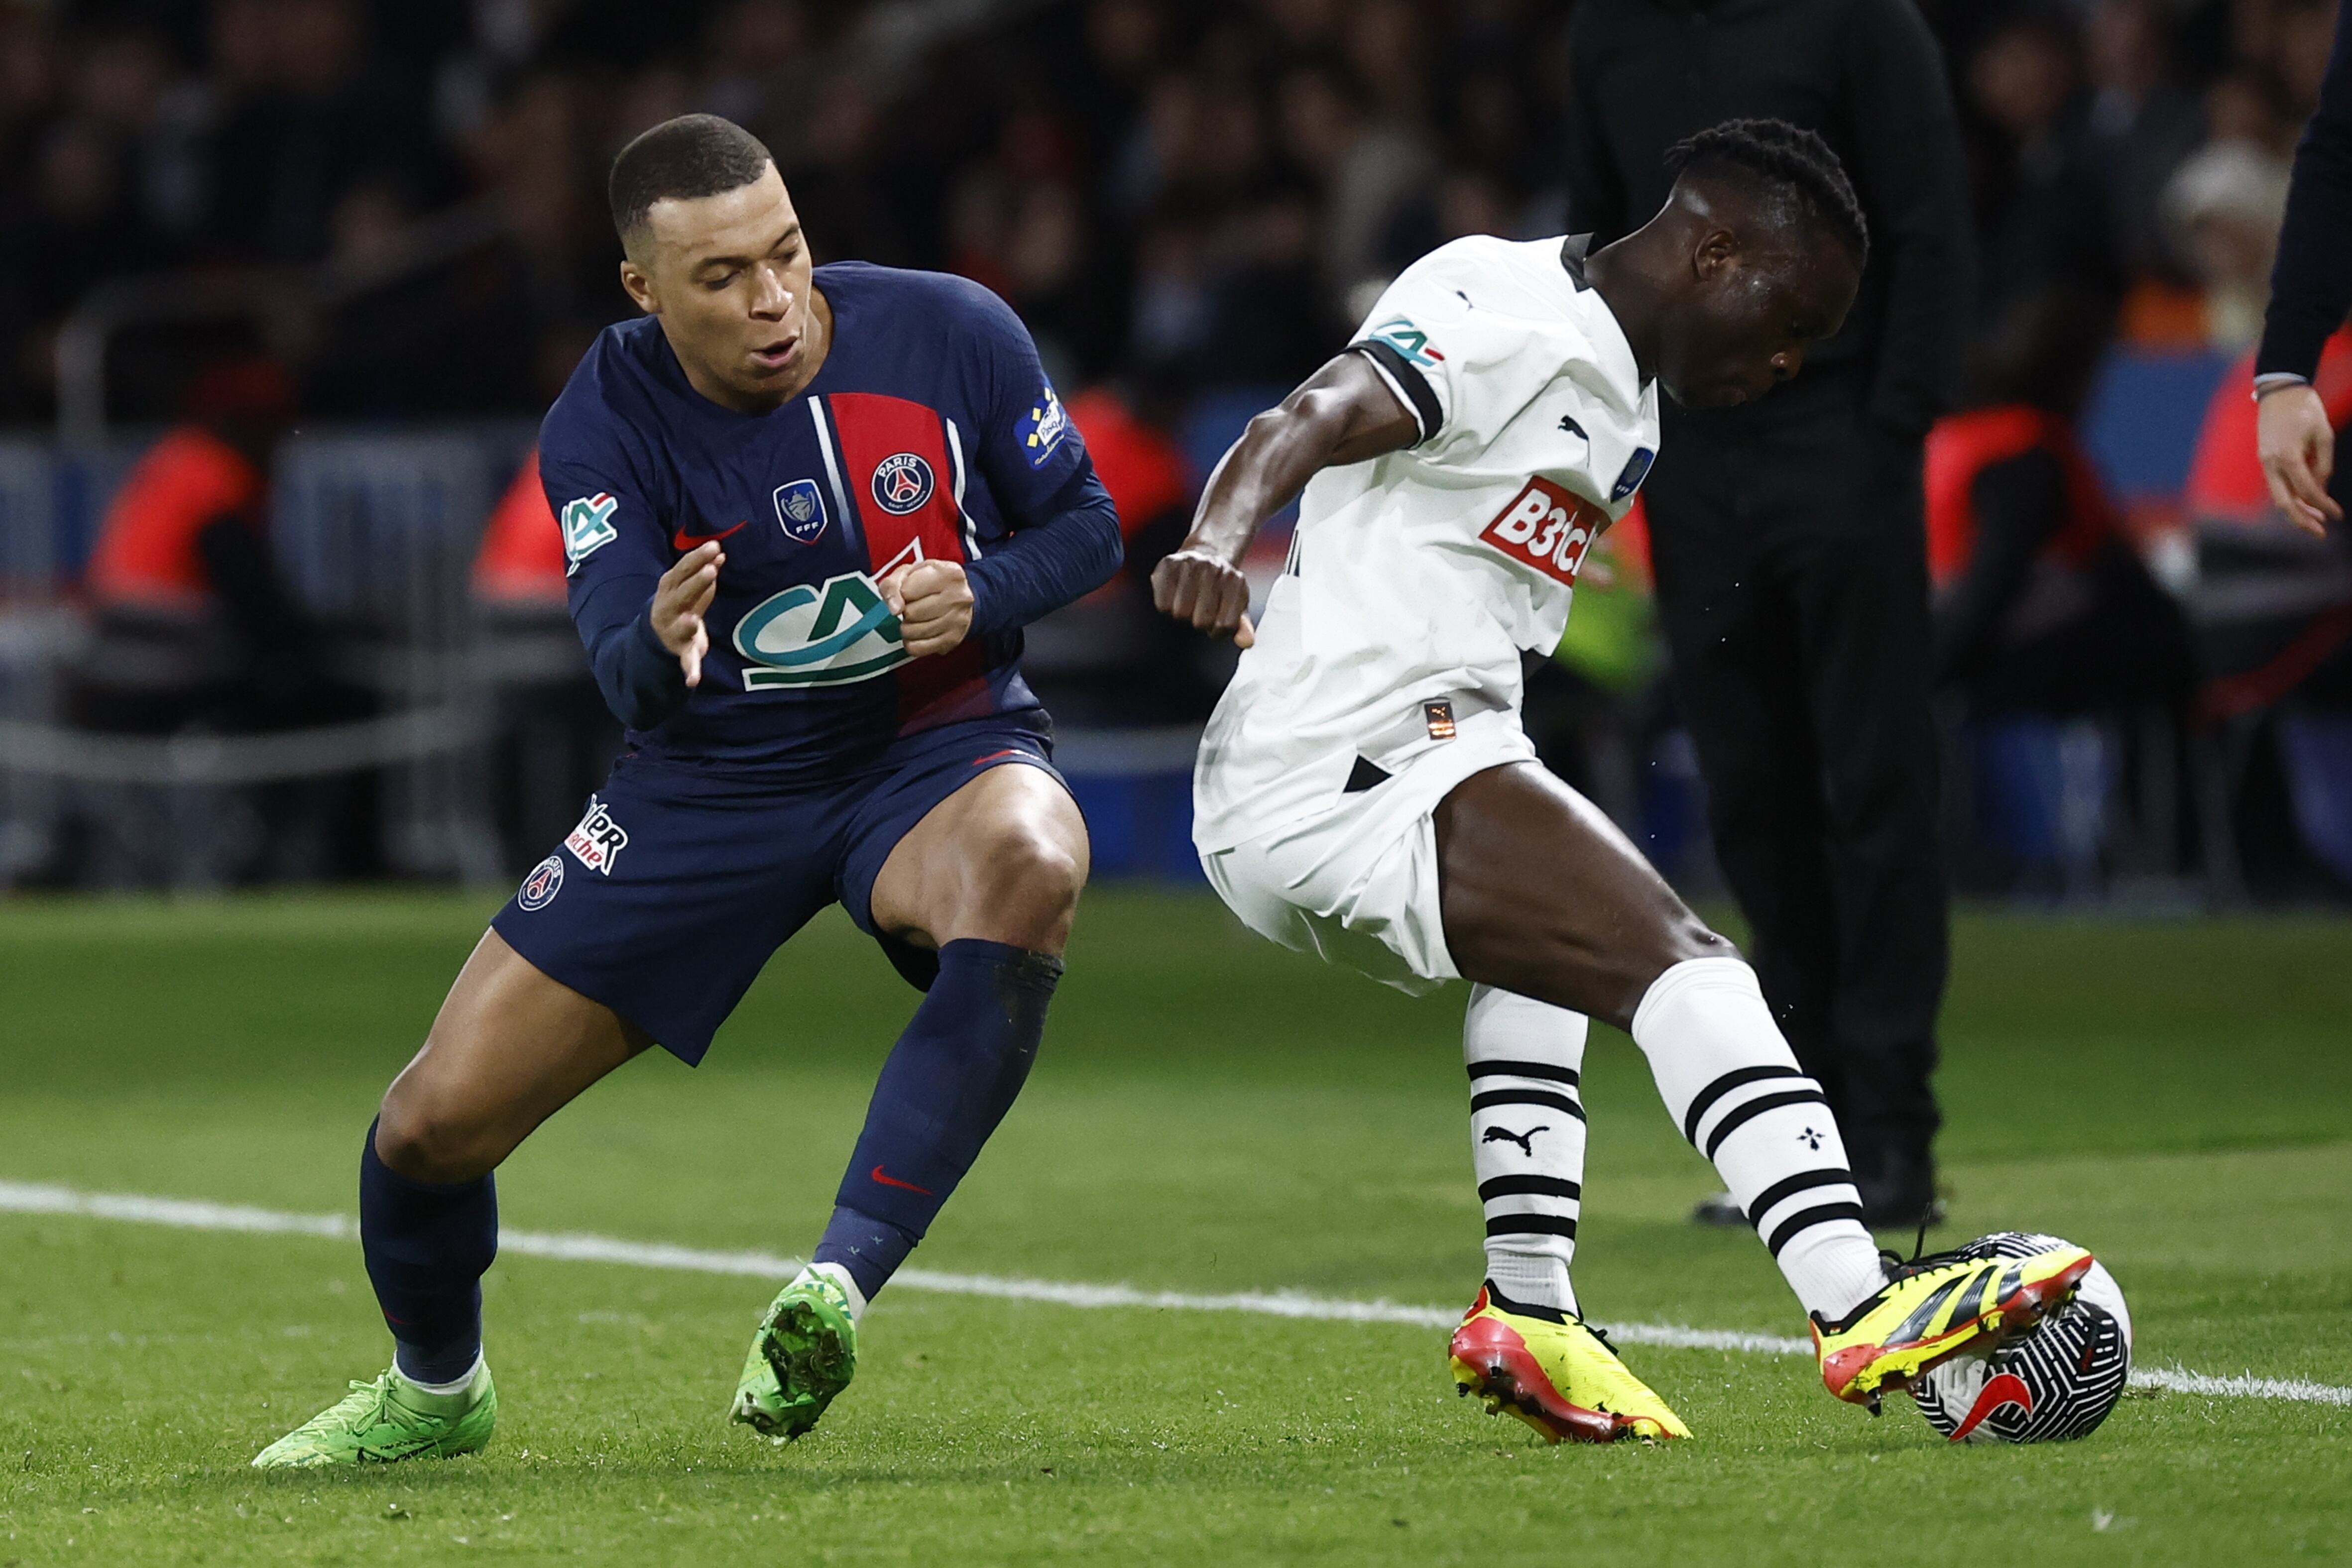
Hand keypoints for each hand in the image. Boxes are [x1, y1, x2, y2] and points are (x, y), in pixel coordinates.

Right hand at [653, 540, 722, 686]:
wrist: (656, 636)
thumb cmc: (678, 605)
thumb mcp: (687, 588)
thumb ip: (703, 572)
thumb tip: (719, 553)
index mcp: (670, 589)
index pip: (683, 570)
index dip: (697, 558)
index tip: (714, 547)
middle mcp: (669, 609)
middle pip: (682, 594)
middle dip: (695, 583)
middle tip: (711, 571)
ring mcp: (674, 631)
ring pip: (682, 626)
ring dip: (687, 624)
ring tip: (693, 621)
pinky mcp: (682, 652)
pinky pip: (686, 662)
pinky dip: (691, 671)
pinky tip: (693, 681)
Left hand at [881, 558, 973, 656]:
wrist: (958, 597)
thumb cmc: (931, 583)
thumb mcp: (910, 572)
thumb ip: (892, 585)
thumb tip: (894, 608)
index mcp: (948, 574)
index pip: (907, 591)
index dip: (902, 594)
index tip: (909, 592)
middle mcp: (958, 597)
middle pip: (912, 613)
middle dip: (905, 612)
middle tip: (913, 607)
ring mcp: (958, 620)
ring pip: (914, 632)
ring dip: (907, 628)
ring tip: (915, 619)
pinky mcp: (953, 640)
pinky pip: (918, 648)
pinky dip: (912, 643)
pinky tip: (917, 634)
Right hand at [1150, 547, 1255, 648]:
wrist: (1204, 554)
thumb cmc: (1220, 586)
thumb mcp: (1236, 604)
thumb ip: (1241, 626)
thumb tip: (1246, 642)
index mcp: (1235, 581)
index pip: (1225, 625)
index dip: (1218, 630)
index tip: (1216, 621)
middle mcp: (1214, 569)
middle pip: (1202, 621)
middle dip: (1200, 622)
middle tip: (1200, 609)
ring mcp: (1191, 564)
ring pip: (1181, 613)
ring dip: (1183, 614)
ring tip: (1188, 601)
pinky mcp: (1169, 564)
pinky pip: (1163, 604)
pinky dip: (1166, 606)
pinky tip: (1174, 596)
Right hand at [2257, 382, 2340, 536]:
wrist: (2279, 390)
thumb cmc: (2305, 408)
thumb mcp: (2324, 434)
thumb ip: (2323, 464)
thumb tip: (2321, 489)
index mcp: (2288, 456)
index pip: (2307, 490)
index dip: (2324, 505)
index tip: (2337, 515)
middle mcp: (2271, 463)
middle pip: (2284, 503)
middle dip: (2302, 521)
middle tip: (2321, 533)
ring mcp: (2265, 462)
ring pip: (2279, 496)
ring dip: (2297, 510)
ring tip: (2317, 519)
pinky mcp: (2265, 459)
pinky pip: (2277, 484)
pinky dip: (2291, 495)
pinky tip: (2306, 500)